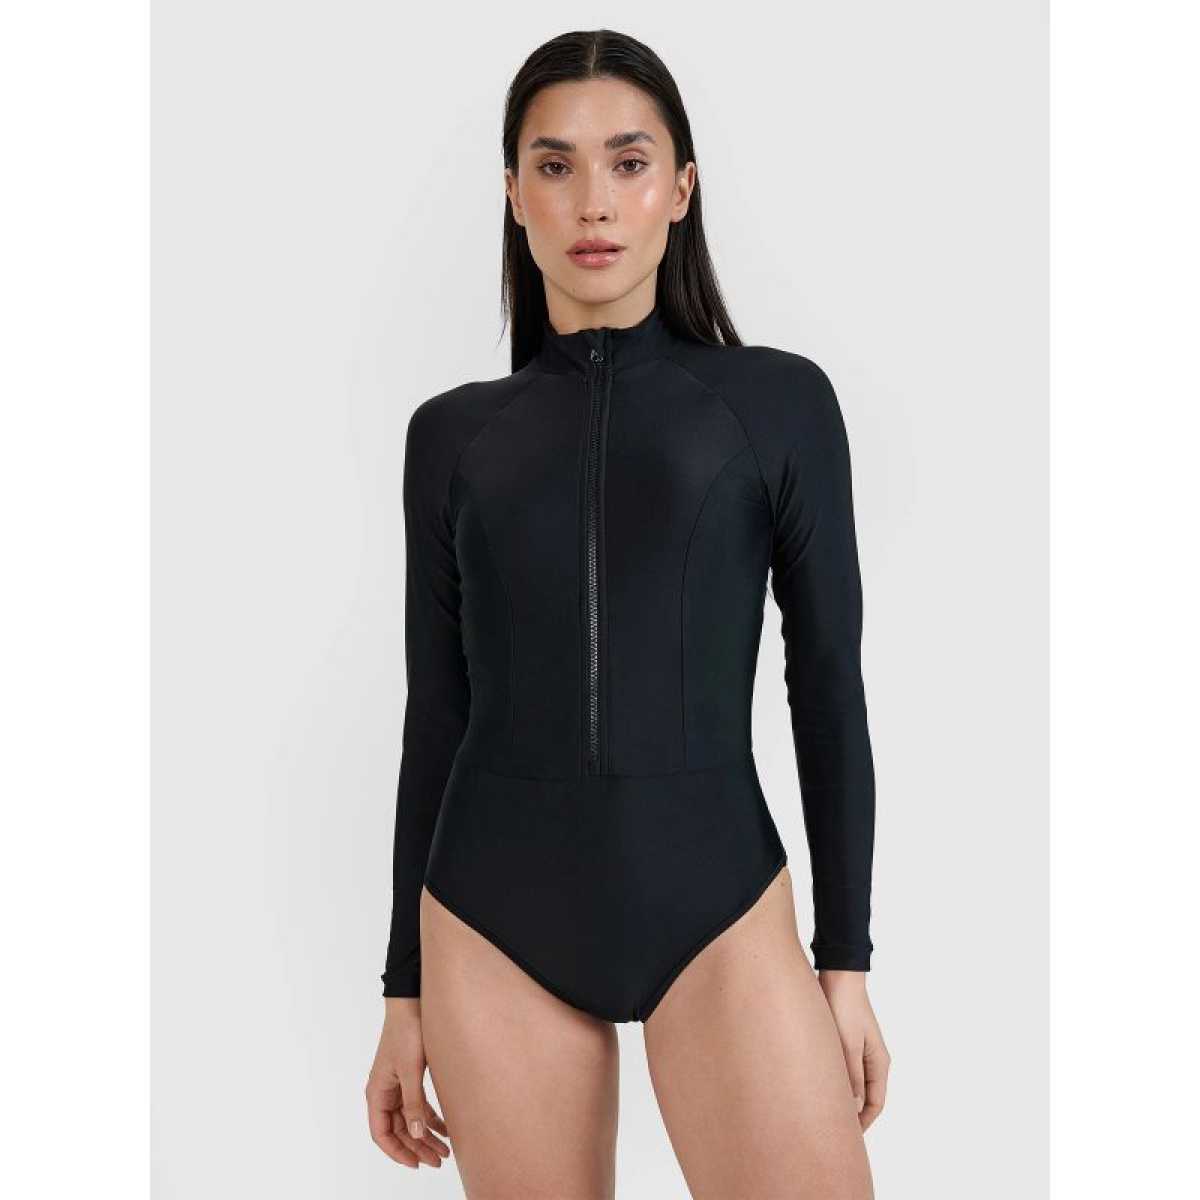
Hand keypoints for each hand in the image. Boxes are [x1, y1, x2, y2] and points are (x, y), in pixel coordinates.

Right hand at [365, 998, 451, 1168]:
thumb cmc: (407, 1031)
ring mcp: (397, 1084)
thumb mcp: (411, 1070)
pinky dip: (431, 1117)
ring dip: (426, 1135)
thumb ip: (413, 1103)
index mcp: (376, 1092)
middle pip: (398, 1130)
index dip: (398, 1152)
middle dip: (417, 1147)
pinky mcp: (410, 1076)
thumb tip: (417, 1134)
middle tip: (439, 1160)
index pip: (381, 1134)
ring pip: (410, 1119)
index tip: (417, 1163)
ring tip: (446, 1150)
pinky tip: (447, 1127)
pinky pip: (418, 1105)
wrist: (413, 1001)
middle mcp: (384, 1092)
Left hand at [818, 971, 890, 1130]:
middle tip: (831, 1129)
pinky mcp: (845, 1041)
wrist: (838, 975)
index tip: (848, 1138)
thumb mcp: (847, 1044)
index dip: (864, 1123)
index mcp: (879, 1062)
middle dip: (852, 1114)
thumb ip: (851, 1075)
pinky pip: (843, 1070)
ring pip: (853, 1083)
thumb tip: (854, 1106)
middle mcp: (872, 1059)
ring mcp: (859, 1050)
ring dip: (842, 1097)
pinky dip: (835, 1081)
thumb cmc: (844, 1007)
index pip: (876, 1103)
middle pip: (866, 1096)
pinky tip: (817, 1086)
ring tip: (822, 1111)